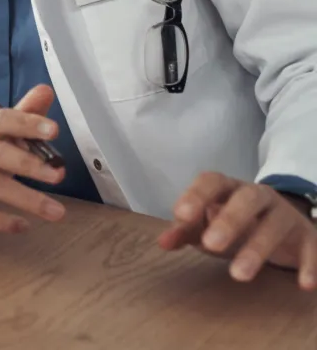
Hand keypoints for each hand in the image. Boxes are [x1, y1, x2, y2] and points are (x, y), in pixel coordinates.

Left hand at [159, 172, 316, 288]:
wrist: (287, 226)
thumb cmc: (238, 224)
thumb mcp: (210, 226)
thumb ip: (187, 231)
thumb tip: (163, 243)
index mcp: (229, 188)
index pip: (212, 181)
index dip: (197, 195)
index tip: (181, 214)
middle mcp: (259, 195)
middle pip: (247, 199)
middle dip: (229, 220)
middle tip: (210, 245)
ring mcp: (285, 214)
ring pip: (275, 225)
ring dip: (257, 249)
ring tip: (239, 275)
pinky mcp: (308, 236)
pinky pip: (311, 247)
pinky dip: (308, 264)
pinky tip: (304, 284)